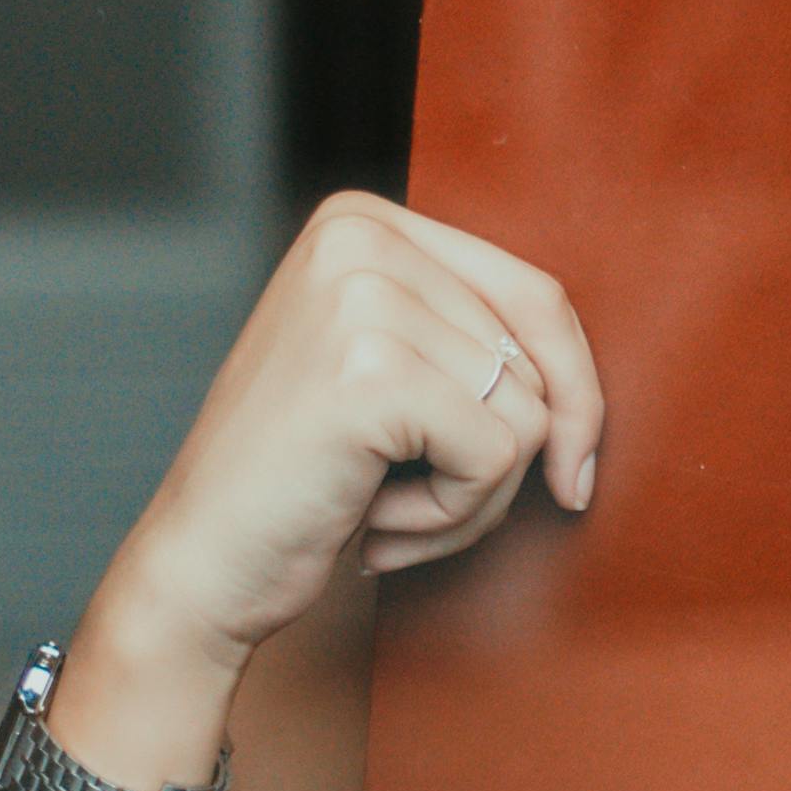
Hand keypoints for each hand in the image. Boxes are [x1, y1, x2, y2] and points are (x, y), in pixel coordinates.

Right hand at [96, 192, 605, 696]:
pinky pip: (497, 455)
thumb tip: (587, 389)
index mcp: (362, 222)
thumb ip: (474, 342)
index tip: (570, 471)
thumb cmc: (299, 485)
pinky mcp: (370, 372)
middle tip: (413, 502)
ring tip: (385, 510)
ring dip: (475, 495)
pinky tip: (375, 523)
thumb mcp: (391, 377)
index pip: (536, 296)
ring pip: (527, 412)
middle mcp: (358, 238)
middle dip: (503, 457)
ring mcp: (360, 298)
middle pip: (537, 356)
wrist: (203, 568)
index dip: (573, 392)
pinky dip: (454, 513)